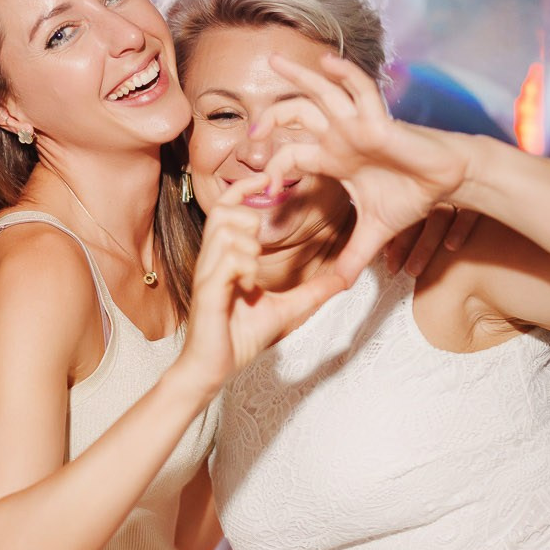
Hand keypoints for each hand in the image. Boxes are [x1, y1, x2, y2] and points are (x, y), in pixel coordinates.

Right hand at [178, 174, 348, 391]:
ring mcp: (208, 276)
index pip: (226, 209)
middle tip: (260, 245)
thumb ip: (313, 293)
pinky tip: (247, 286)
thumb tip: (343, 280)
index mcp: (226, 259)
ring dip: (246, 245)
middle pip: (223, 213)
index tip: (265, 179)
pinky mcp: (207, 293)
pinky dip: (242, 268)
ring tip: (252, 271)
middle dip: (246, 220)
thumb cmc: (239, 339)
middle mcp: (212, 261)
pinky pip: (225, 262)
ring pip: (224, 233)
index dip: (244, 189)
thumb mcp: (287, 311)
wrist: (213, 369)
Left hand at [255, 53, 478, 284]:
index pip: (291, 154)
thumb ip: (353, 256)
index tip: (267, 191)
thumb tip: (338, 286)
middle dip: (272, 117)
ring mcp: (357, 123)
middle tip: (253, 131)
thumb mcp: (374, 231)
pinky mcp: (379, 118)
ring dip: (297, 75)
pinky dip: (343, 74)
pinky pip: (359, 88)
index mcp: (333, 158)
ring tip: (274, 59)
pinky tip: (326, 62)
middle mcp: (340, 135)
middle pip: (297, 114)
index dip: (274, 169)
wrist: (448, 183)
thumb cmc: (413, 196)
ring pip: (321, 91)